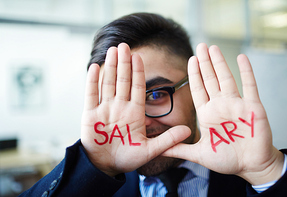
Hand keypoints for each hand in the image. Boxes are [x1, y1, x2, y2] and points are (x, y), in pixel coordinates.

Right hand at [81, 43, 189, 176]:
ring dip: (110, 67)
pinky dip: (92, 82)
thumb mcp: (150, 150)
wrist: (107, 166)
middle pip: (122, 81)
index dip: (138, 72)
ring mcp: (105, 109)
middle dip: (124, 64)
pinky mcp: (90, 115)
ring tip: (113, 51)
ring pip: (108, 83)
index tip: (139, 57)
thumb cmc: (128, 158)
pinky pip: (91, 95)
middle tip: (125, 46)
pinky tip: (94, 67)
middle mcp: (120, 107)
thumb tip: (188, 131)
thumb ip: (168, 140)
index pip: (137, 88)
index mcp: (135, 113)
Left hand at [163, 43, 283, 184]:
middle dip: (205, 63)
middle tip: (201, 46)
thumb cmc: (227, 160)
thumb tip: (160, 150)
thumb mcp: (199, 154)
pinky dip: (246, 72)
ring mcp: (236, 104)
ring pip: (226, 78)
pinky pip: (250, 86)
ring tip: (213, 48)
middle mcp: (220, 106)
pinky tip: (241, 58)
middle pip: (210, 79)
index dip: (194, 74)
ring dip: (220, 63)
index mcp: (207, 114)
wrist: (251, 166)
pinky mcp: (253, 107)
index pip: (198, 89)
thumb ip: (179, 149)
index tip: (191, 59)